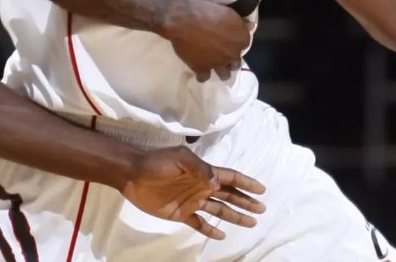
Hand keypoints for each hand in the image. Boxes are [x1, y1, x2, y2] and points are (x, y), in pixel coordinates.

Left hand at [120, 146, 265, 239]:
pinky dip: (210, 230)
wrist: (133, 175)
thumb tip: (216, 181)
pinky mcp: (181, 213)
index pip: (230, 178)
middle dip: (246, 201)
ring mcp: (193, 201)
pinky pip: (200, 223)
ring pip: (219, 210)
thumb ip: (199, 168)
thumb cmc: (158, 163)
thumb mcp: (180, 158)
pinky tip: (221, 236)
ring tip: (251, 222)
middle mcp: (202, 187)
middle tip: (262, 209)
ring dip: (235, 216)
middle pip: (230, 196)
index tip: (261, 189)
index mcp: (204, 173)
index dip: (246, 183)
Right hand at [163, 0, 250, 82]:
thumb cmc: (206, 11)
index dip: (236, 44)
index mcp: (241, 39)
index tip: (229, 41)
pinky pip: (204, 77)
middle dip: (229, 61)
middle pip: (235, 63)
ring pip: (224, 75)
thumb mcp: (227, 12)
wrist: (184, 20)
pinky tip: (199, 69)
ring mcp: (218, 64)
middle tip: (221, 55)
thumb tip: (251, 26)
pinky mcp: (202, 69)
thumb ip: (240, 22)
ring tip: (213, 65)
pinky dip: (201, 74)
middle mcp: (232, 53)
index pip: (244, 45)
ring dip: (220, 71)